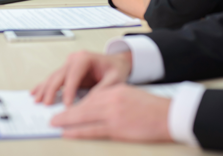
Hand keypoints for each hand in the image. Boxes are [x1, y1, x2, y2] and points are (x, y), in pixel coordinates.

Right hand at [31, 51, 131, 105]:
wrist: (116, 62)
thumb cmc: (115, 69)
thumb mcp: (115, 79)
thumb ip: (104, 89)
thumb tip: (90, 101)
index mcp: (85, 58)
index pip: (74, 74)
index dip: (69, 90)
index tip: (66, 105)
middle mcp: (74, 59)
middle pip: (59, 75)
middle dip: (51, 90)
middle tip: (46, 104)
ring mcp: (69, 64)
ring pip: (53, 77)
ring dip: (44, 89)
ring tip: (37, 100)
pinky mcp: (67, 71)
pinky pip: (54, 78)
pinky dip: (44, 86)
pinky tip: (35, 92)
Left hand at [51, 84, 172, 142]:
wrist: (169, 115)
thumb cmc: (152, 108)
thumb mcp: (130, 96)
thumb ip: (114, 99)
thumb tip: (97, 106)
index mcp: (114, 90)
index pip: (90, 97)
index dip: (76, 104)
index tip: (65, 107)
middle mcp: (111, 99)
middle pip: (83, 106)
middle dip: (66, 111)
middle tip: (52, 116)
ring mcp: (112, 114)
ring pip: (83, 116)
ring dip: (66, 120)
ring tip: (54, 123)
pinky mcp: (116, 128)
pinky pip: (92, 129)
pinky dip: (77, 131)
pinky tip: (67, 132)